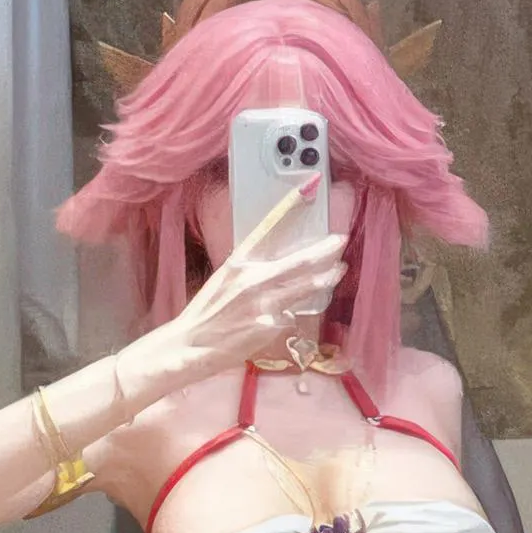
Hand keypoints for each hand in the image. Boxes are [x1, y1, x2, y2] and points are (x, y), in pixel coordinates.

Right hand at [131, 201, 349, 396]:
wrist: (190, 346)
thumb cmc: (209, 315)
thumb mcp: (226, 282)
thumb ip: (253, 274)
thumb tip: (280, 271)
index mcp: (238, 261)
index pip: (268, 226)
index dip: (290, 206)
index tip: (309, 186)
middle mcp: (251, 278)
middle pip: (298, 260)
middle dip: (324, 249)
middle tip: (341, 239)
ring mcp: (261, 303)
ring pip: (303, 287)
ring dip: (325, 278)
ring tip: (340, 271)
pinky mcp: (268, 326)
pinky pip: (290, 319)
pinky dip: (290, 319)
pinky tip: (281, 322)